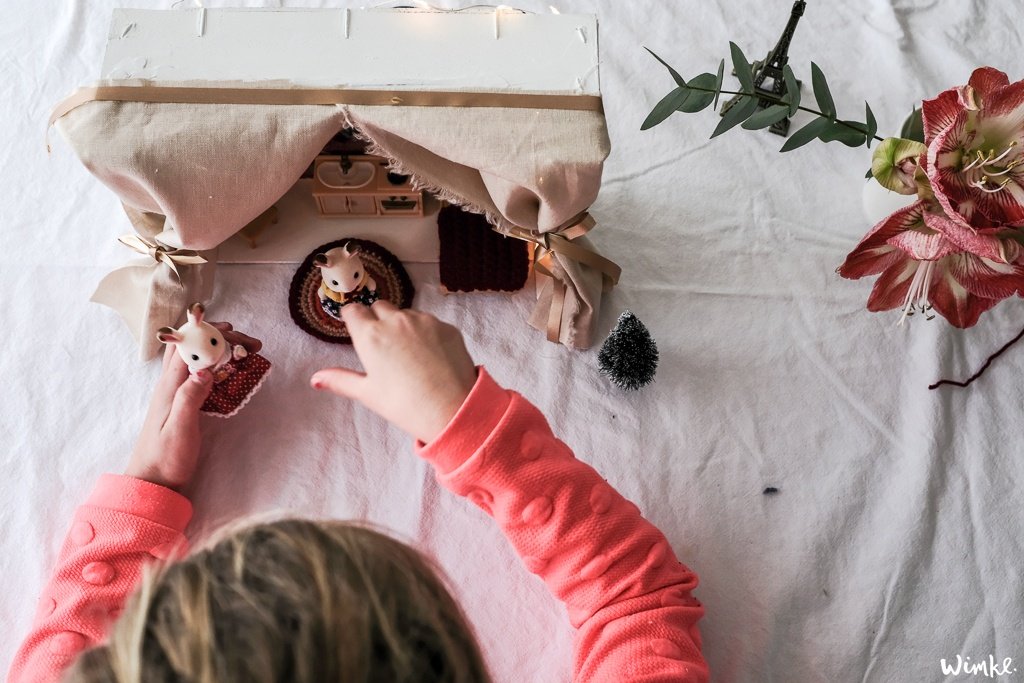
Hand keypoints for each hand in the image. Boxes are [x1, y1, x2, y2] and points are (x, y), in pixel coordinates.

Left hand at [124, 323, 261, 491]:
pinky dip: (219, 365)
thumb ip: (190, 397)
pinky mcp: (183, 401)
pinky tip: (233, 371)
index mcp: (169, 386)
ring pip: (196, 358)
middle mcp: (170, 383)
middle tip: (250, 344)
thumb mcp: (180, 429)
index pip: (188, 347)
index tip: (235, 332)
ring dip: (220, 348)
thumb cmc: (165, 458)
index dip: (209, 333)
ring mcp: (176, 391)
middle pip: (192, 346)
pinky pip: (200, 372)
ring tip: (247, 352)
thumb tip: (204, 369)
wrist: (152, 480)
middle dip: (219, 337)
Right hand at [311, 302, 477, 442]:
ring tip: (409, 355)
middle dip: (377, 319)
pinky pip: (430, 322)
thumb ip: (340, 380)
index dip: (353, 318)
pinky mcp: (446, 326)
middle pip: (379, 307)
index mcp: (371, 335)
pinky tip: (430, 356)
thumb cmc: (405, 405)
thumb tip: (315, 378)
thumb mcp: (368, 394)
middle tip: (383, 345)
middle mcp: (396, 320)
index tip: (356, 328)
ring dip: (403, 325)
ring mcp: (424, 321)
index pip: (353, 310)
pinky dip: (426, 333)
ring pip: (406, 314)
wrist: (453, 409)